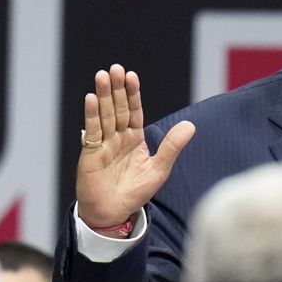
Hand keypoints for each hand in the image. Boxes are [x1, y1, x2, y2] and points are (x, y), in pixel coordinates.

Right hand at [76, 64, 194, 230]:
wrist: (114, 213)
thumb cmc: (136, 193)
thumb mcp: (159, 169)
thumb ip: (172, 147)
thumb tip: (190, 125)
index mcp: (135, 139)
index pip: (134, 111)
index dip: (132, 94)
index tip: (131, 76)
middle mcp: (118, 138)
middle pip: (117, 108)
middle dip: (116, 89)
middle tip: (114, 68)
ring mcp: (103, 144)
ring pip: (104, 115)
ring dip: (103, 96)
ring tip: (102, 76)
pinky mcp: (91, 153)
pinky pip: (92, 131)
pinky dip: (92, 115)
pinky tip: (92, 99)